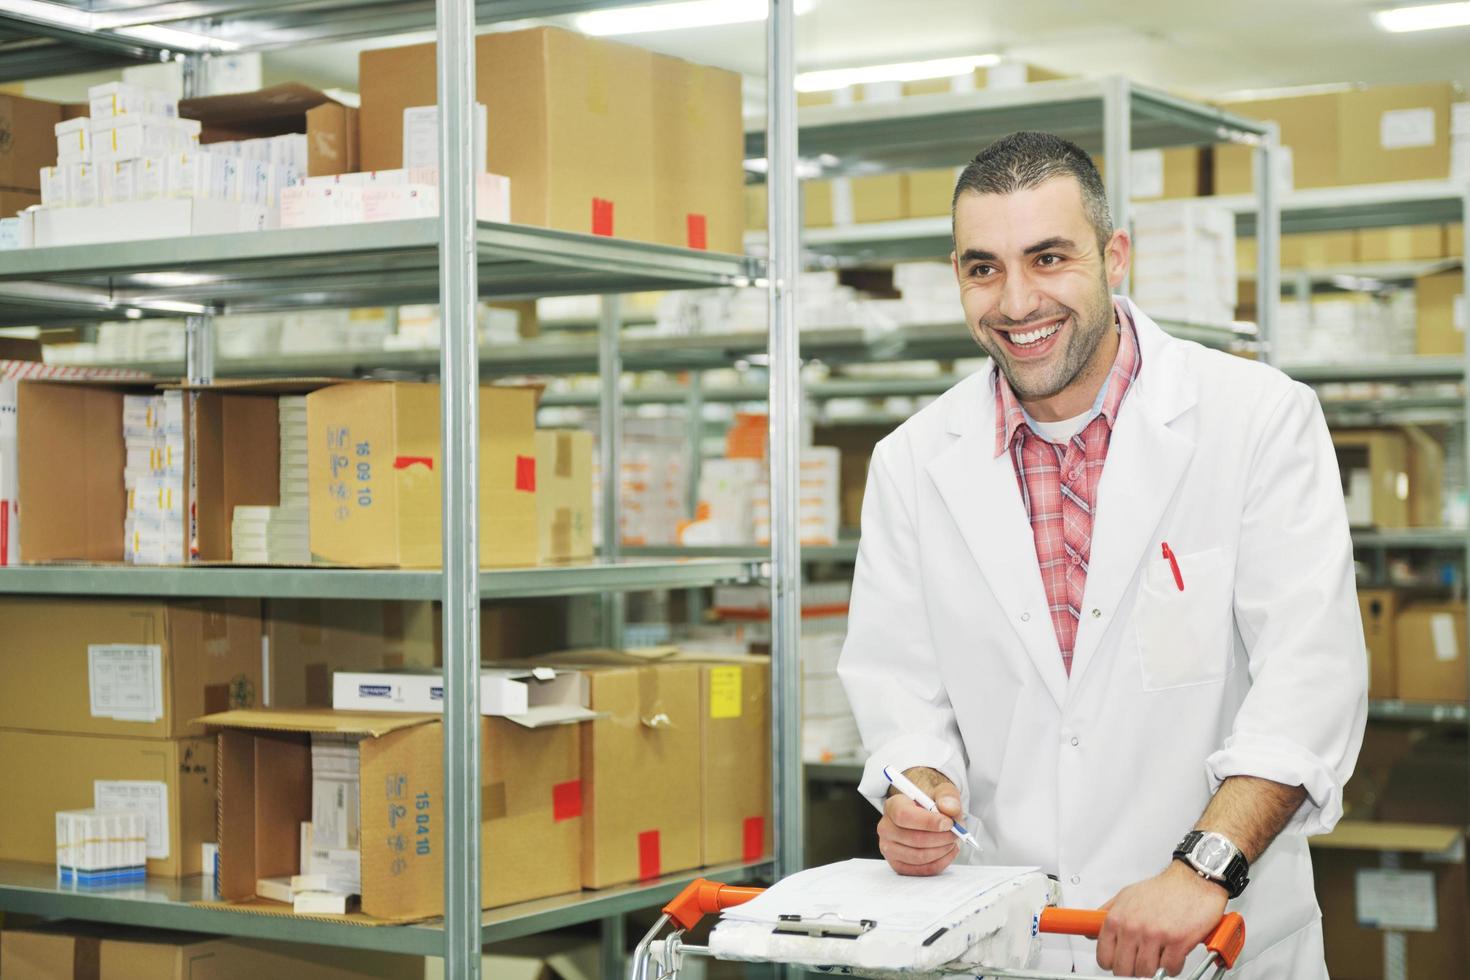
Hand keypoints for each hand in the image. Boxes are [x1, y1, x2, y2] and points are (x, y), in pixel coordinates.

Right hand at [876, 766, 961, 875]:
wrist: (925, 817)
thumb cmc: (931, 805)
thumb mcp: (941, 792)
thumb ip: (947, 796)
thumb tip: (949, 809)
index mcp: (892, 806)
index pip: (904, 816)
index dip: (928, 822)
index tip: (948, 823)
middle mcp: (886, 827)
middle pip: (914, 839)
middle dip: (941, 838)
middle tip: (956, 833)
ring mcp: (889, 848)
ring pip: (919, 856)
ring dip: (942, 850)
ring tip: (952, 842)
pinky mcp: (897, 865)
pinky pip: (921, 870)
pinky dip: (940, 862)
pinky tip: (948, 852)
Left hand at [1095, 861, 1227, 976]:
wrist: (1193, 881)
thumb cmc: (1163, 889)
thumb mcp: (1126, 895)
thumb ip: (1107, 914)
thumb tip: (1091, 931)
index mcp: (1117, 918)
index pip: (1104, 956)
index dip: (1112, 963)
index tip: (1119, 962)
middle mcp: (1133, 927)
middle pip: (1123, 969)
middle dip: (1132, 970)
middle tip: (1140, 961)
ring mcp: (1154, 936)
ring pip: (1145, 972)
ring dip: (1153, 968)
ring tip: (1158, 955)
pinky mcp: (1176, 942)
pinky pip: (1170, 969)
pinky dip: (1173, 966)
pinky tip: (1173, 953)